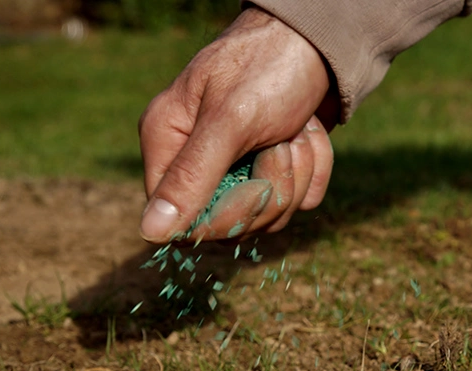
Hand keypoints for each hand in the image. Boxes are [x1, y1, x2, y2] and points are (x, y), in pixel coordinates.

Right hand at [138, 7, 337, 243]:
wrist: (320, 37)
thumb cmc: (269, 66)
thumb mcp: (230, 120)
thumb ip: (192, 176)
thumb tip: (150, 232)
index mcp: (167, 141)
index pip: (180, 220)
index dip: (222, 218)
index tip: (255, 187)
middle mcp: (196, 158)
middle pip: (230, 223)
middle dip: (270, 187)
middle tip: (280, 140)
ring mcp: (238, 164)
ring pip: (270, 214)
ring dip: (297, 171)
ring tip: (297, 129)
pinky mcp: (274, 166)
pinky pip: (299, 199)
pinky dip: (315, 166)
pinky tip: (310, 131)